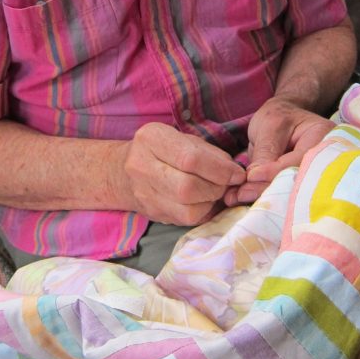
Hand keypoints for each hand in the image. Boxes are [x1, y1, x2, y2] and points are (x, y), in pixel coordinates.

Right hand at [113, 122, 246, 224]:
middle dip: (216, 188)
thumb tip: (236, 173)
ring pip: (187, 209)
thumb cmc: (162, 150)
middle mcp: (141, 166)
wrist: (122, 172)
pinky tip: (204, 201)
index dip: (220, 169)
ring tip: (215, 191)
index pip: (191, 159)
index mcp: (151, 139)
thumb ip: (209, 153)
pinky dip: (203, 212)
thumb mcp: (182, 138)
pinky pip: (186, 219)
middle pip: (188, 187)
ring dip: (211, 202)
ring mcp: (143, 193)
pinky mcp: (151, 213)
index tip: (237, 173)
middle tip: (226, 184)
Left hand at [223, 96, 333, 205]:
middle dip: (268, 188)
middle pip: (298, 179)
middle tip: (242, 194)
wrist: (284, 118)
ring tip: (239, 197)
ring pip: (290, 190)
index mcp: (322, 135)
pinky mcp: (302, 183)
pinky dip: (265, 195)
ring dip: (264, 195)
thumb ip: (266, 151)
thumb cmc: (278, 116)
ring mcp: (316, 173)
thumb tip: (255, 178)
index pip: (299, 159)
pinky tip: (244, 198)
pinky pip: (285, 192)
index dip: (274, 170)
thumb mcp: (270, 126)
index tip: (251, 176)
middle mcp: (326, 157)